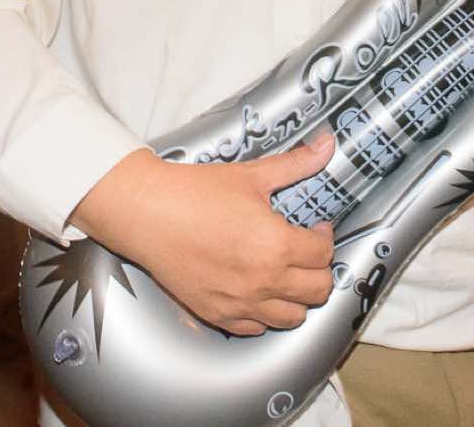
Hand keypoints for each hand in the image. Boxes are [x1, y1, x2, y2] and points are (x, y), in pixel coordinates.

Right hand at [77, 136, 338, 335]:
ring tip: (285, 274)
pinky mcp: (217, 315)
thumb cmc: (195, 193)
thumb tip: (326, 145)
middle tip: (305, 252)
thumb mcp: (252, 175)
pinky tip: (257, 290)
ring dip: (297, 297)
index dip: (324, 238)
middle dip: (319, 269)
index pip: (324, 255)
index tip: (314, 228)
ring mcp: (240, 303)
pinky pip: (256, 329)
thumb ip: (295, 164)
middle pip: (318, 291)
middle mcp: (263, 281)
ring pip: (293, 318)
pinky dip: (264, 314)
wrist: (147, 213)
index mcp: (276, 246)